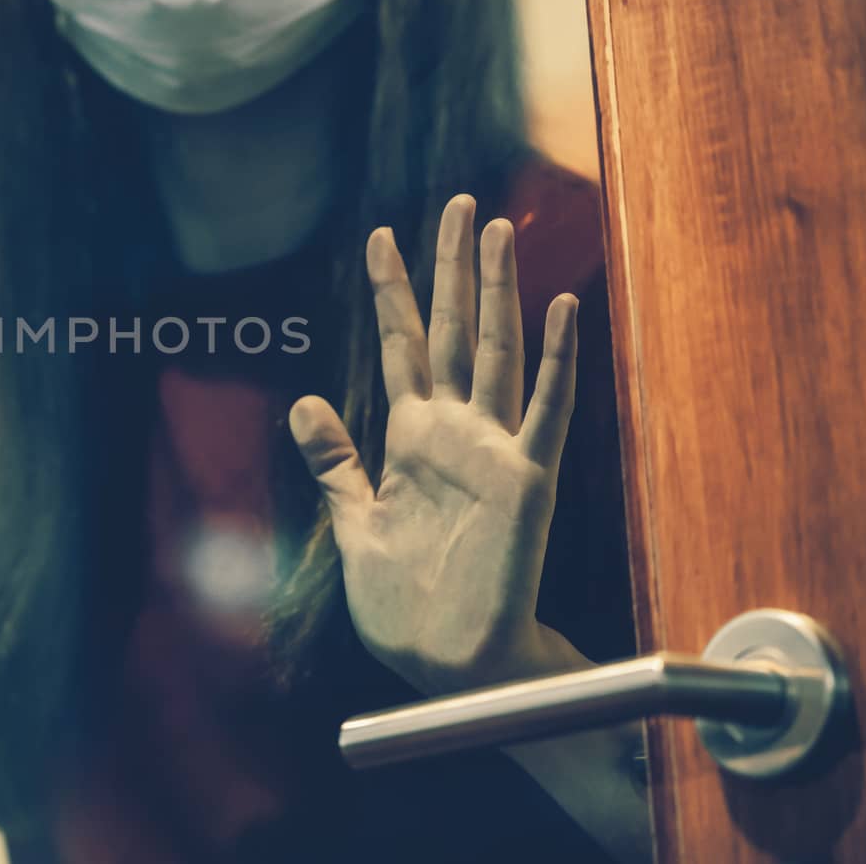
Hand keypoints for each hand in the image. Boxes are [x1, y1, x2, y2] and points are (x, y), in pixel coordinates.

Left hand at [289, 195, 578, 695]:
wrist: (446, 661)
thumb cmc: (403, 601)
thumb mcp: (352, 523)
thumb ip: (335, 462)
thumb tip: (303, 400)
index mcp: (410, 440)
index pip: (401, 348)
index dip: (393, 292)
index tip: (380, 235)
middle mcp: (454, 433)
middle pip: (452, 333)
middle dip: (451, 268)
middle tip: (456, 203)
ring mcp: (493, 452)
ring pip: (496, 353)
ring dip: (499, 292)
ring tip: (499, 228)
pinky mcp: (526, 481)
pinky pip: (545, 412)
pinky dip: (556, 360)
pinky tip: (563, 308)